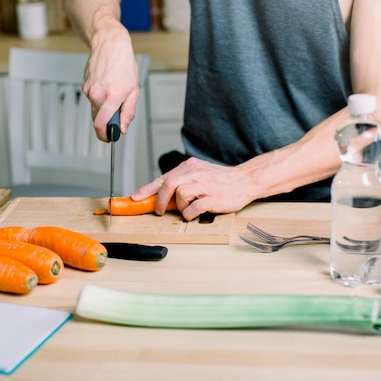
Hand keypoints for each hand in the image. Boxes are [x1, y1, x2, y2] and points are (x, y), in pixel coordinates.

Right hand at [83, 25, 138, 140]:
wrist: (110, 45)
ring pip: (94, 109)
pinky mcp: (84, 86)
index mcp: (112, 97)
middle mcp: (97, 95)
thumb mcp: (133, 90)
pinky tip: (105, 85)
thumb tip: (122, 128)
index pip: (101, 125)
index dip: (105, 135)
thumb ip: (128, 112)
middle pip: (97, 120)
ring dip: (103, 107)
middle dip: (106, 121)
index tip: (109, 138)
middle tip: (116, 111)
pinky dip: (98, 97)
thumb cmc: (123, 65)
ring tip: (112, 91)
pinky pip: (92, 99)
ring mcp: (89, 90)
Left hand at [131, 157, 254, 220]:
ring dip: (179, 207)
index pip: (163, 178)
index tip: (135, 198)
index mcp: (190, 166)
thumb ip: (181, 182)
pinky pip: (193, 208)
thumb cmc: (220, 180)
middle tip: (160, 211)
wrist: (245, 181)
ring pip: (180, 194)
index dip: (147, 189)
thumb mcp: (198, 174)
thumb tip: (160, 195)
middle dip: (160, 201)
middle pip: (169, 184)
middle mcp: (196, 173)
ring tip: (187, 209)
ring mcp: (205, 185)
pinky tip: (194, 214)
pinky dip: (189, 214)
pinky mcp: (213, 198)